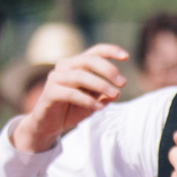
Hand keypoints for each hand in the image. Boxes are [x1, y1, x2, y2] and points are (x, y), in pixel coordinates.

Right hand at [12, 44, 128, 154]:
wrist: (49, 125)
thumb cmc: (72, 110)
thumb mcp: (94, 103)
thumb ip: (104, 97)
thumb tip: (117, 93)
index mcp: (77, 64)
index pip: (94, 51)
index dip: (110, 51)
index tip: (126, 57)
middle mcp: (65, 67)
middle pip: (89, 60)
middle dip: (108, 70)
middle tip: (123, 83)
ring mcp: (55, 78)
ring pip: (80, 76)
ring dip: (100, 85)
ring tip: (115, 94)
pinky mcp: (49, 92)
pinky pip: (71, 93)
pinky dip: (87, 100)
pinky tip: (98, 108)